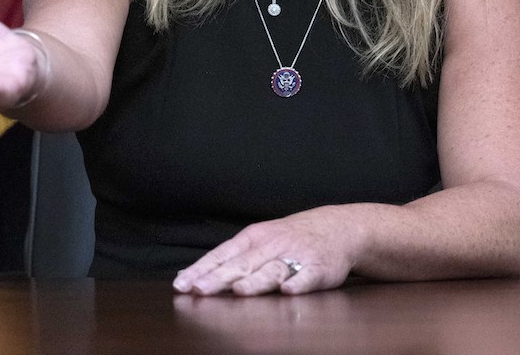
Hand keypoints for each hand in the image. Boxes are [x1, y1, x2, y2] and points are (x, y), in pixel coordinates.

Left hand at [172, 207, 357, 295]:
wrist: (337, 228)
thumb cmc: (289, 238)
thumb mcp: (257, 241)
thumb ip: (228, 260)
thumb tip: (190, 276)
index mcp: (253, 239)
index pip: (222, 255)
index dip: (202, 270)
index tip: (182, 285)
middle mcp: (272, 246)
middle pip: (243, 263)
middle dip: (220, 277)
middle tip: (201, 290)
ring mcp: (296, 256)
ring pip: (273, 270)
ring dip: (256, 281)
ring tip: (239, 290)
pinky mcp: (319, 269)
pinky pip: (308, 276)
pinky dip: (298, 283)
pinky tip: (288, 290)